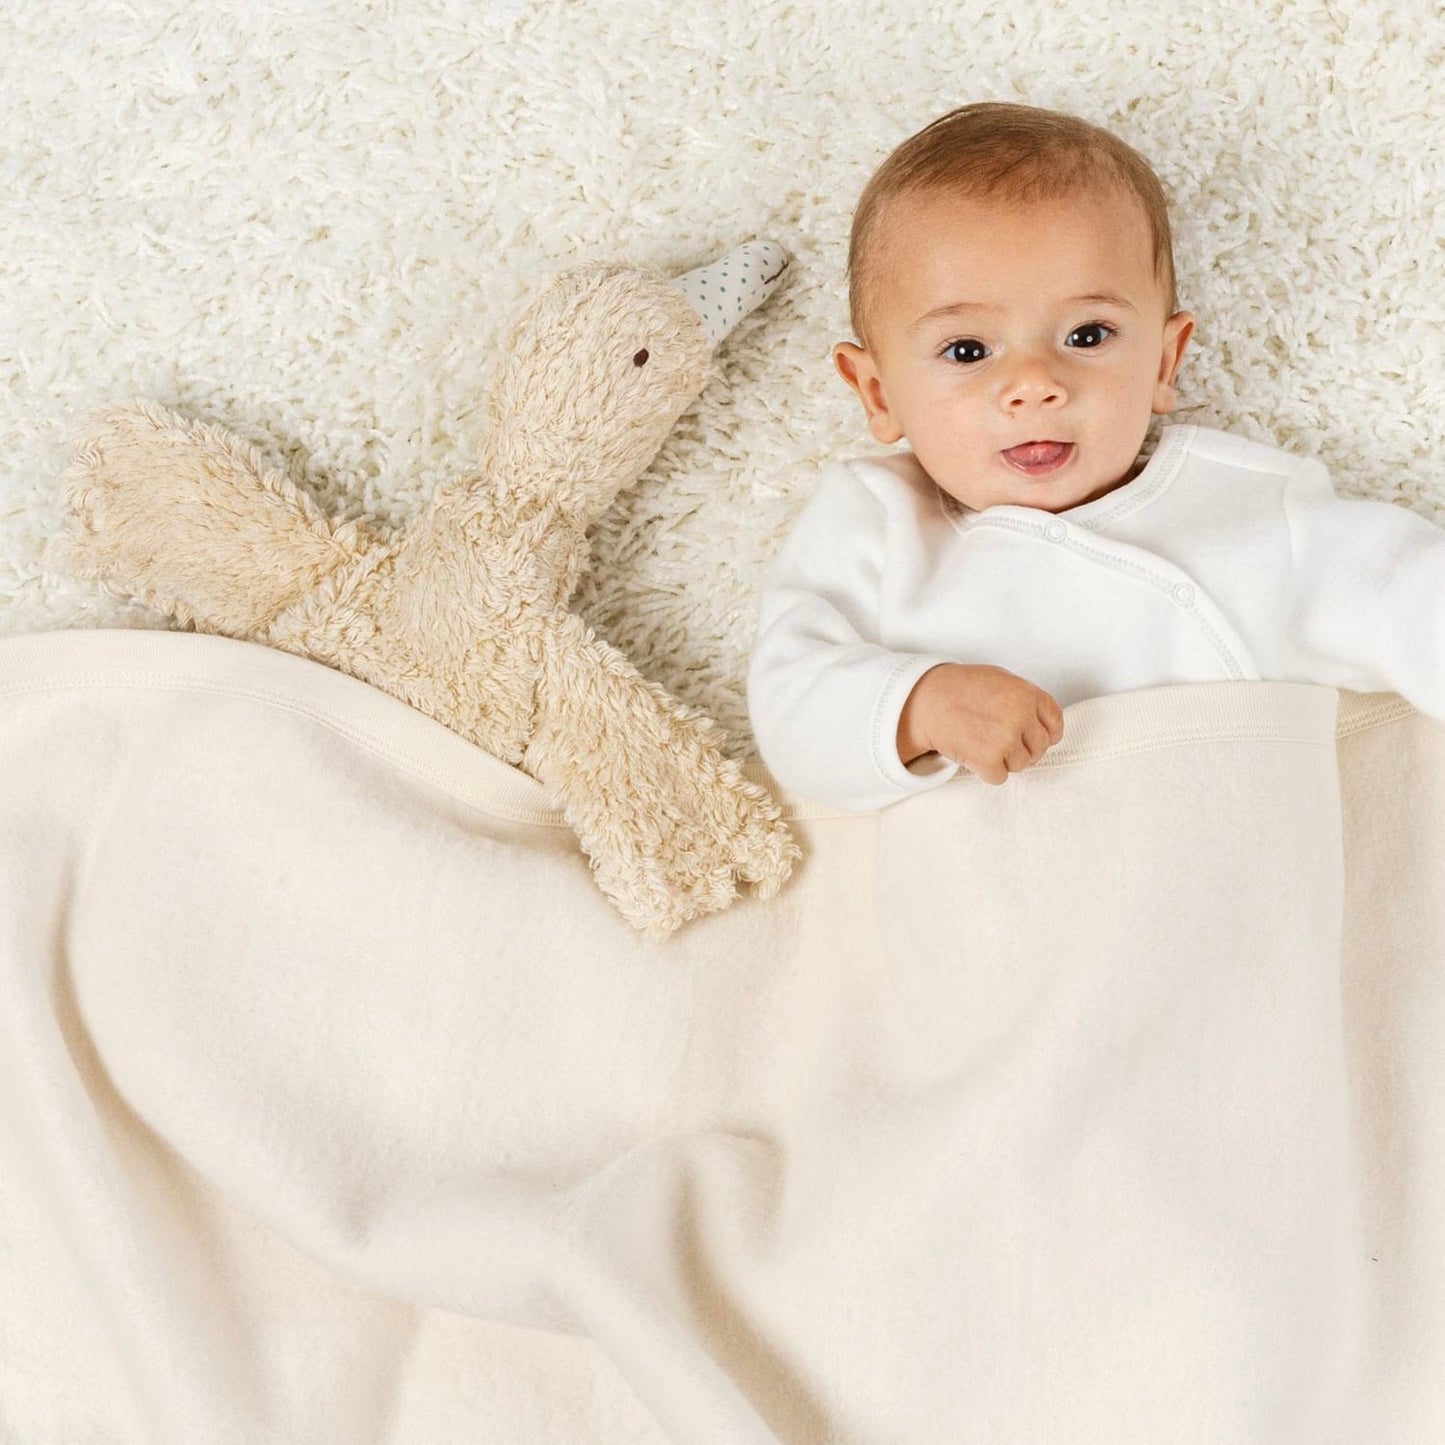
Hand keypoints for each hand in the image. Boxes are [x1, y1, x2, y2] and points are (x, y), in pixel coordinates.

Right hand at [897, 663, 1063, 785]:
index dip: (1048, 734)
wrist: (926, 701)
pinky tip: (974, 754)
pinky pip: (1000, 777)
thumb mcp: (1000, 680)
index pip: (1054, 723)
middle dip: (1023, 749)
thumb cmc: (961, 688)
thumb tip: (1043, 725)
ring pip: (1022, 764)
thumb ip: (1025, 700)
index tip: (1039, 739)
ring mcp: (1006, 739)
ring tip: (984, 744)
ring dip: (1005, 760)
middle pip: (1039, 748)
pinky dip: (987, 771)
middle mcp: (1021, 716)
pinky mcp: (989, 760)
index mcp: (1028, 694)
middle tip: (1001, 742)